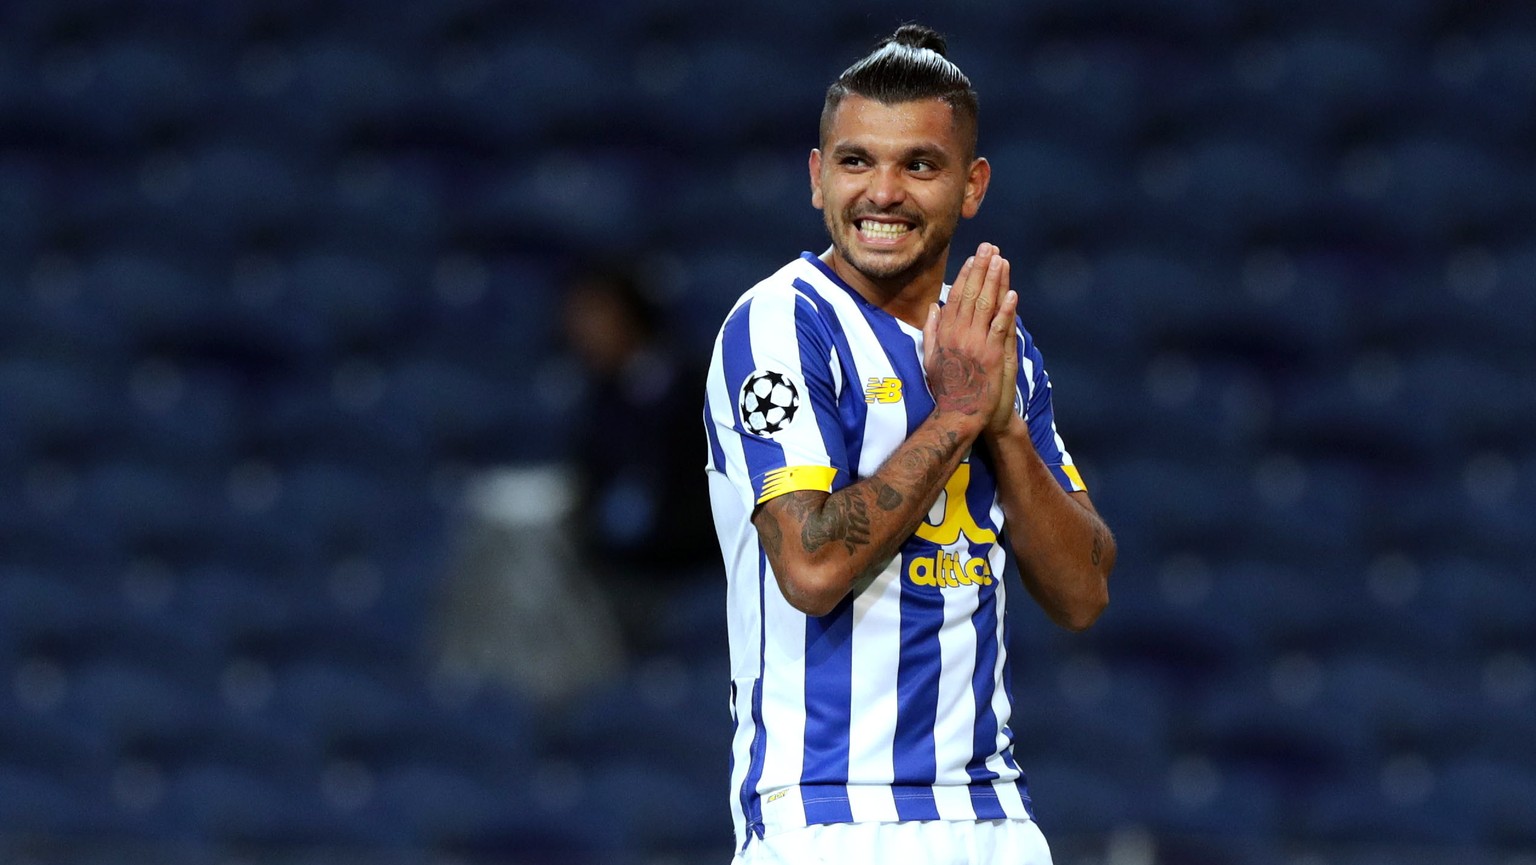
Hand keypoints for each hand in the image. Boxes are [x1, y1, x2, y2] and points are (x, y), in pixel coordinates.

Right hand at [922, 242, 1017, 436]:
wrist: (957, 413)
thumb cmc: (945, 388)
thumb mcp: (930, 357)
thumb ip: (932, 331)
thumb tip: (934, 308)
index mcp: (945, 334)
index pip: (956, 297)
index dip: (966, 276)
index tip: (973, 258)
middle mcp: (958, 335)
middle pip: (971, 295)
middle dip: (981, 269)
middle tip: (990, 248)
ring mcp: (975, 344)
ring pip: (985, 306)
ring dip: (994, 281)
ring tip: (1001, 261)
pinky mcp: (991, 355)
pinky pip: (999, 328)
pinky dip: (1006, 310)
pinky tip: (1012, 294)